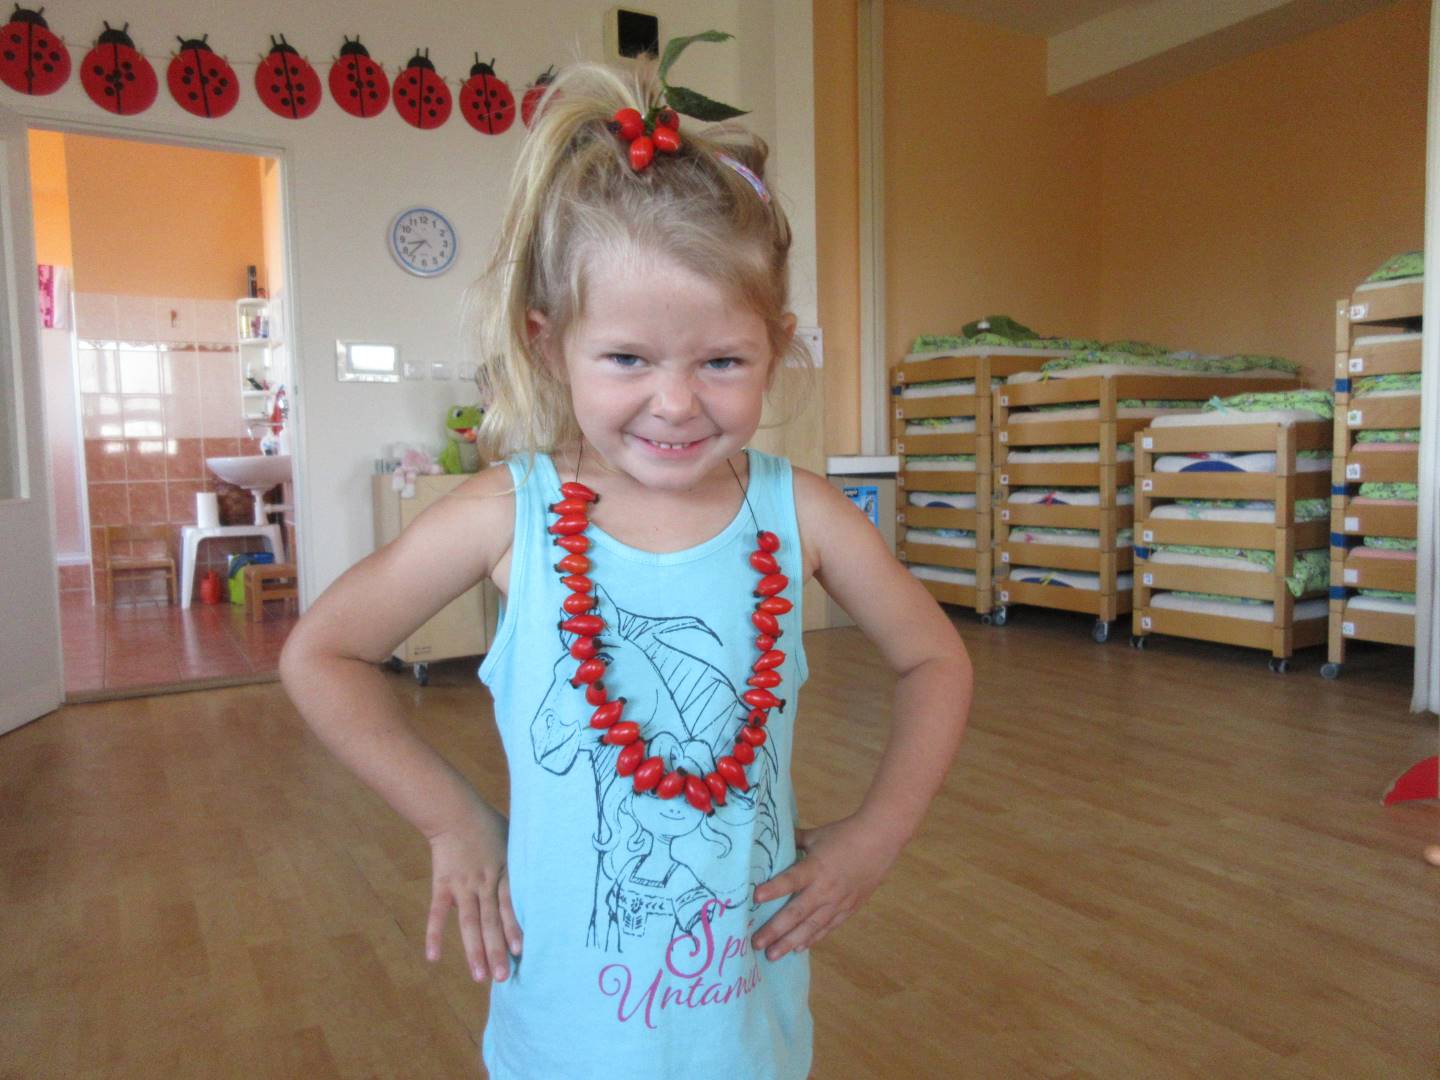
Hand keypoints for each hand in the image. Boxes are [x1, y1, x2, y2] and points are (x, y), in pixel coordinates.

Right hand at [425, 803, 522, 981]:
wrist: (455, 812)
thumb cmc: (489, 824)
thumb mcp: (515, 839)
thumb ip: (525, 862)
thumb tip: (548, 874)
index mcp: (504, 872)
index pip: (511, 905)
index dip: (515, 927)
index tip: (522, 951)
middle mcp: (484, 883)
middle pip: (491, 921)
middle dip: (497, 950)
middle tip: (503, 977)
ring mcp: (463, 886)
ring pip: (468, 922)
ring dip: (473, 950)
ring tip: (479, 976)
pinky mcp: (443, 885)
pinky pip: (438, 912)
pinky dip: (434, 934)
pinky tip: (433, 957)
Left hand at [751, 815, 899, 961]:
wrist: (880, 840)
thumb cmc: (844, 834)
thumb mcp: (816, 836)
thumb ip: (794, 841)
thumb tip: (773, 840)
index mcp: (815, 867)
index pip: (791, 880)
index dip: (774, 889)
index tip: (755, 897)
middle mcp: (825, 888)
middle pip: (797, 912)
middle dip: (775, 930)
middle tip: (756, 944)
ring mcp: (838, 901)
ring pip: (811, 926)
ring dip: (790, 941)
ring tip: (773, 955)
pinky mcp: (849, 908)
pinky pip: (828, 927)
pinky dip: (813, 938)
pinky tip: (798, 948)